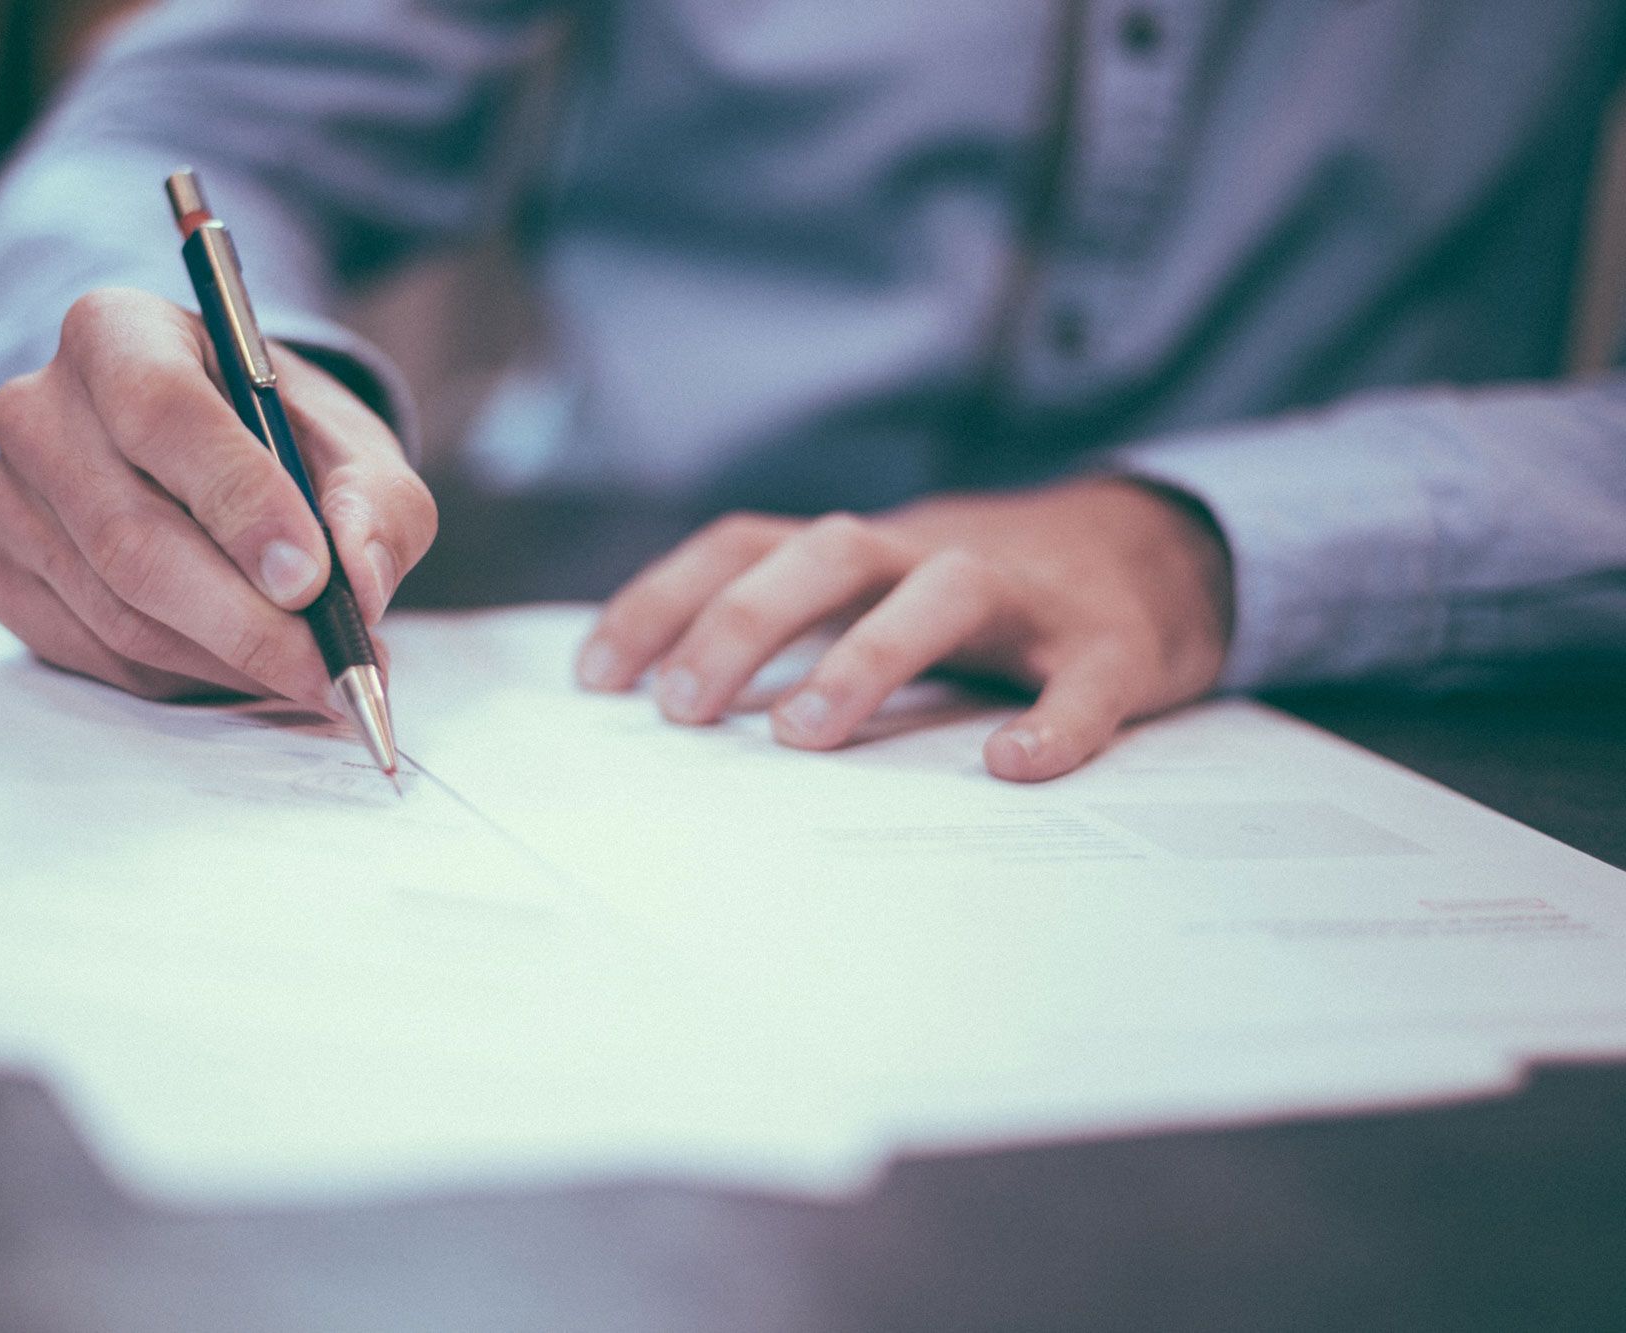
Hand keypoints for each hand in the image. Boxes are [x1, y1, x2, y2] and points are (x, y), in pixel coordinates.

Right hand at [0, 288, 435, 704]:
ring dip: (228, 659)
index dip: (239, 502)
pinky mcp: (3, 578)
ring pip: (119, 611)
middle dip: (247, 620)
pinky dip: (185, 677)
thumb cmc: (283, 441)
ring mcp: (7, 499)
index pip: (161, 412)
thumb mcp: (355, 448)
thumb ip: (376, 505)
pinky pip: (97, 654)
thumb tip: (360, 583)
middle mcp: (38, 409)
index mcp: (117, 333)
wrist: (217, 458)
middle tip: (332, 668)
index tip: (311, 579)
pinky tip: (242, 663)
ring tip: (311, 671)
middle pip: (131, 536)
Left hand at [575, 479, 1232, 779]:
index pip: (745, 545)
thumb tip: (670, 707)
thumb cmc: (984, 596)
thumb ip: (796, 630)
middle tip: (682, 710)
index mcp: (865, 551)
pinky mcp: (1113, 644)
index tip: (596, 678)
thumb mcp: (878, 592)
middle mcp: (931, 553)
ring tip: (803, 735)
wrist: (1158, 550)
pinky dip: (1054, 720)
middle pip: (828, 553)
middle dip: (744, 622)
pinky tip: (1013, 766)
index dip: (665, 599)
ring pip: (943, 592)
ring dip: (866, 655)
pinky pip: (1084, 679)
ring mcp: (1026, 595)